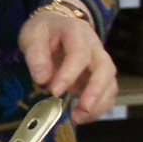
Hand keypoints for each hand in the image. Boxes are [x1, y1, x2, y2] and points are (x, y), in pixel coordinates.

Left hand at [20, 8, 119, 124]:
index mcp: (76, 32)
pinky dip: (98, 107)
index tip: (55, 91)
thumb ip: (35, 55)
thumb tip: (41, 79)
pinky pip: (106, 93)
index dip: (69, 74)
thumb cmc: (44, 30)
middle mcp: (94, 46)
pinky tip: (82, 116)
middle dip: (96, 91)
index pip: (79, 54)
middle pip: (105, 68)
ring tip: (78, 117)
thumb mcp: (32, 36)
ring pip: (110, 83)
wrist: (56, 25)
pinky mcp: (99, 76)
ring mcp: (99, 61)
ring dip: (98, 103)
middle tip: (82, 108)